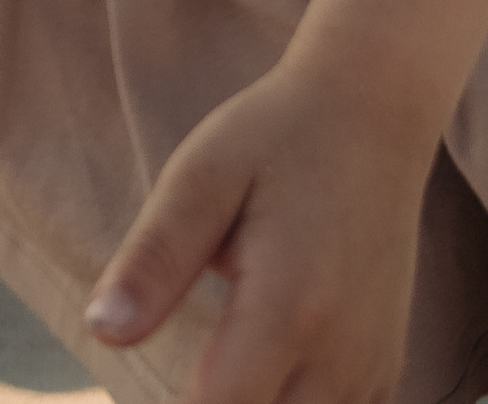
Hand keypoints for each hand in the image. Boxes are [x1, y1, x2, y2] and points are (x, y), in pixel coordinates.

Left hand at [85, 62, 433, 403]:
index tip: (147, 378)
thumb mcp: (202, 175)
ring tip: (218, 361)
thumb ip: (155, 258)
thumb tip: (102, 330)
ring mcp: (372, 369)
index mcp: (289, 309)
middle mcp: (341, 356)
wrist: (373, 113)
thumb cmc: (275, 137)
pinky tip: (260, 370)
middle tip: (185, 358)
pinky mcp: (385, 369)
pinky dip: (290, 403)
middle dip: (215, 403)